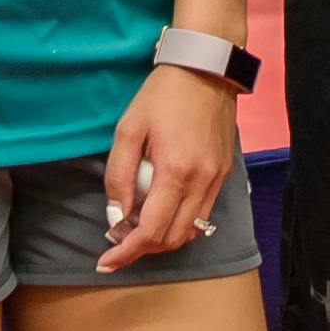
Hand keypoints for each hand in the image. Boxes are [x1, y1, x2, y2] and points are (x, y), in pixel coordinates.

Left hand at [97, 64, 238, 271]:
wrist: (205, 68)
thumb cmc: (162, 95)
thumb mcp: (128, 129)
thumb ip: (119, 175)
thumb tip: (117, 215)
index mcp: (176, 172)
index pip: (151, 231)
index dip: (126, 252)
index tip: (106, 261)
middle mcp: (201, 182)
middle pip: (172, 239)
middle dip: (142, 248)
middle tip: (118, 242)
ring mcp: (216, 179)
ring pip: (190, 231)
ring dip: (162, 238)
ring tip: (138, 227)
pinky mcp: (223, 173)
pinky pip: (202, 213)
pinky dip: (180, 222)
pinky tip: (162, 210)